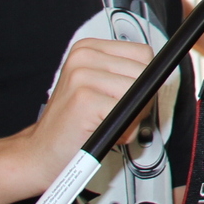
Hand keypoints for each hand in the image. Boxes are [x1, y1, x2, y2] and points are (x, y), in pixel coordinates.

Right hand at [8, 37, 153, 192]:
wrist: (39, 154)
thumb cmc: (75, 125)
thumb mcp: (100, 89)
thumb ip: (127, 76)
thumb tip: (164, 73)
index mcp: (89, 48)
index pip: (143, 54)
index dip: (144, 80)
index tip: (128, 97)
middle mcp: (84, 56)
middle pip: (145, 72)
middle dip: (140, 100)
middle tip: (114, 116)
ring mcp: (82, 76)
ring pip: (139, 93)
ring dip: (133, 116)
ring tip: (106, 124)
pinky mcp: (84, 99)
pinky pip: (128, 112)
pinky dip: (124, 130)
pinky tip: (102, 132)